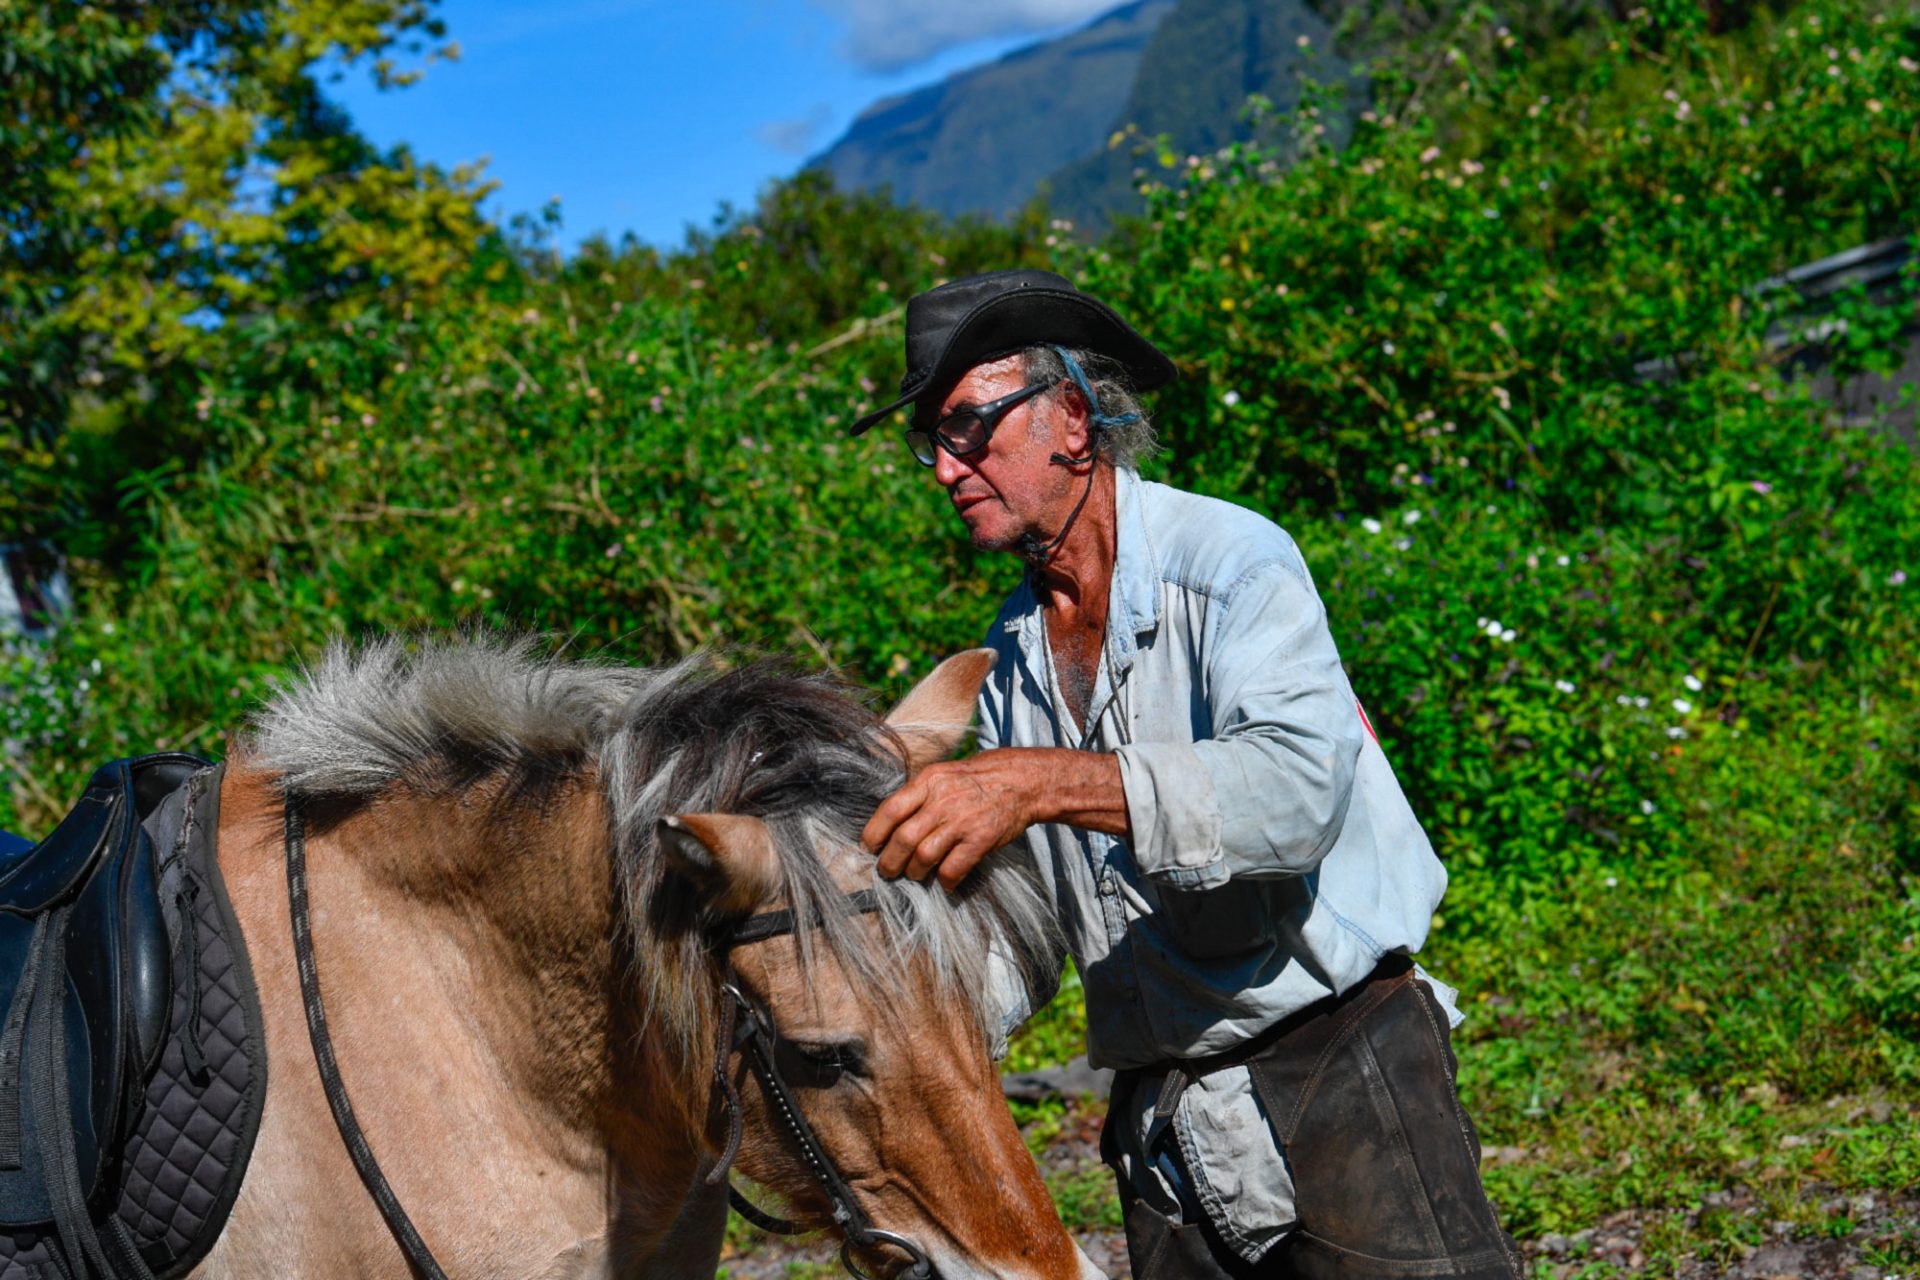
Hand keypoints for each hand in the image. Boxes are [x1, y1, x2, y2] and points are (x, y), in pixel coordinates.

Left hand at [862, 753, 1039, 890]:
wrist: (1021, 782)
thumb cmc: (976, 780)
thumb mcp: (942, 775)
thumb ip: (917, 795)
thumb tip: (888, 823)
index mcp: (928, 782)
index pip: (890, 809)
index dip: (874, 833)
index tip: (869, 848)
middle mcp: (942, 801)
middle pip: (903, 839)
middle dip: (889, 862)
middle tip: (887, 871)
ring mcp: (962, 822)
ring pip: (924, 857)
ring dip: (914, 872)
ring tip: (915, 875)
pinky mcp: (980, 840)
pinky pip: (953, 869)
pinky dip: (945, 881)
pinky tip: (945, 883)